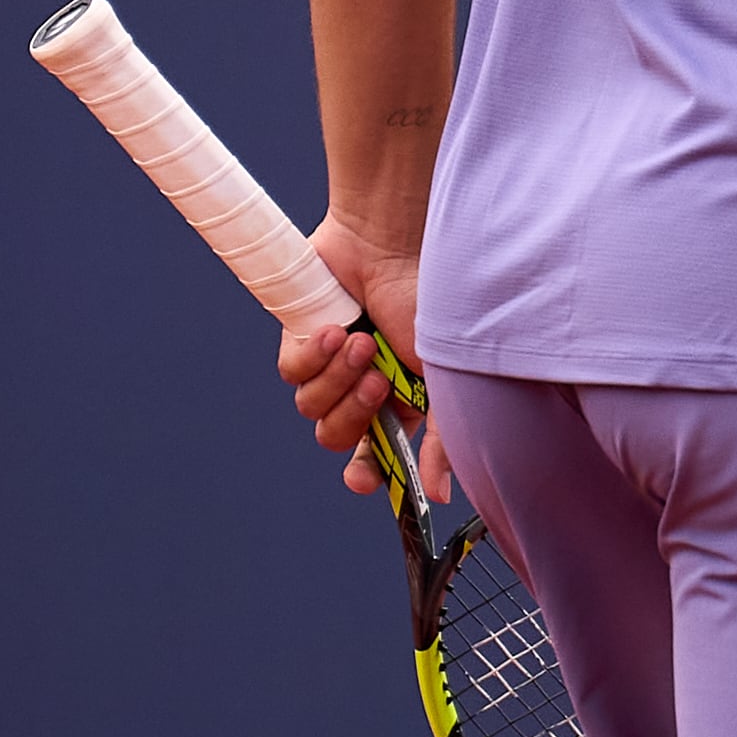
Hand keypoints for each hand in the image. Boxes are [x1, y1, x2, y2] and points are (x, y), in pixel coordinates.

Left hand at [282, 215, 442, 503]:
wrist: (392, 244)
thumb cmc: (429, 300)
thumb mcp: (445, 375)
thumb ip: (442, 436)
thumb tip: (438, 493)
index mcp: (400, 401)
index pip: (376, 456)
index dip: (365, 473)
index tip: (360, 478)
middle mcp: (363, 386)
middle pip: (337, 436)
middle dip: (354, 413)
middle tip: (377, 380)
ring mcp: (330, 364)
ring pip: (312, 408)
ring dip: (337, 379)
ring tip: (359, 341)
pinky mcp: (300, 340)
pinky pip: (291, 374)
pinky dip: (312, 356)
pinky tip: (334, 328)